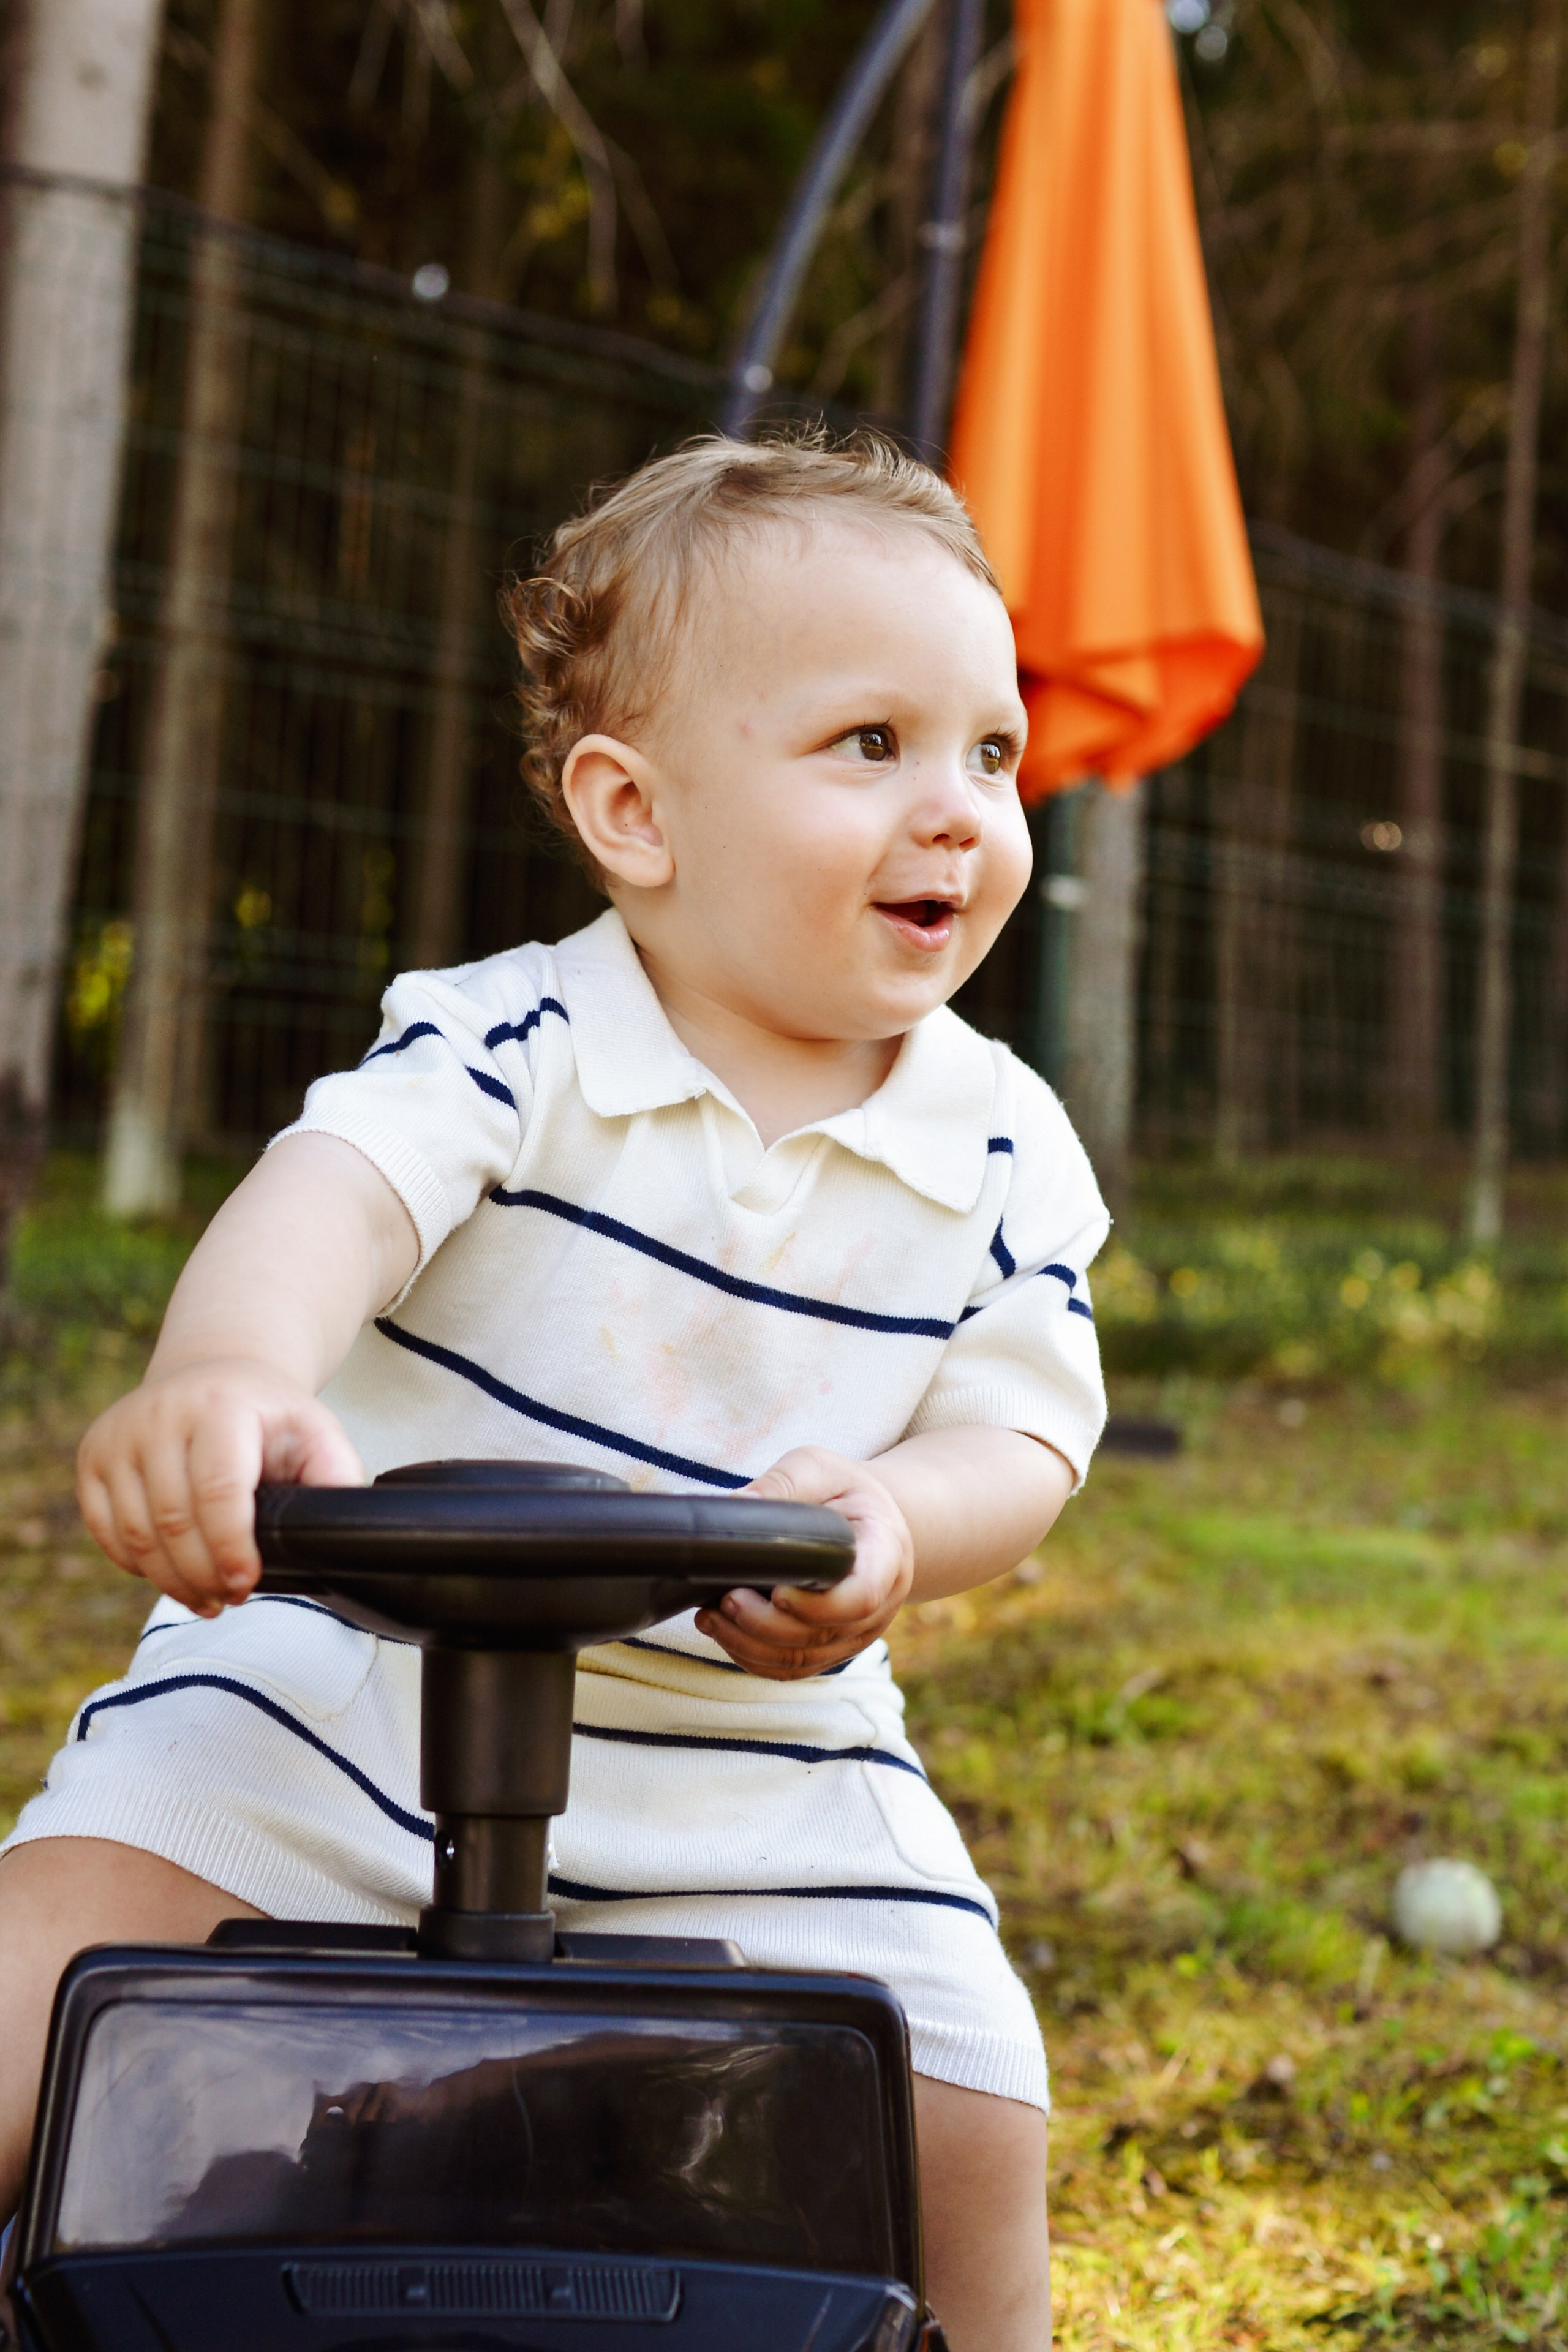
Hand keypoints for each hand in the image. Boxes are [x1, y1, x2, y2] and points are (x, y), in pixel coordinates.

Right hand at [77, 1358, 363, 1615]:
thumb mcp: (314, 1431)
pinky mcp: (92, 1453)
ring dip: (171, 1579)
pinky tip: (169, 1574)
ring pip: (136, 1532)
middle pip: (173, 1520)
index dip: (230, 1548)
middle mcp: (161, 1414)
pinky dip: (136, 1563)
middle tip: (230, 1598)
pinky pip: (105, 1529)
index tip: (247, 1584)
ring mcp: (119, 1433)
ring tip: (205, 1598)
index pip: (217, 1490)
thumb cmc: (267, 1415)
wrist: (212, 1372)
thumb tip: (344, 1524)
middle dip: (203, 1574)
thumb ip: (335, 1474)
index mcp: (221, 1406)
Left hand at [694, 1446, 914, 1680]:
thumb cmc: (843, 1491)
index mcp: (886, 1555)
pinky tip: (721, 1630)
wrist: (869, 1520)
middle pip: (823, 1634)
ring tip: (711, 1616)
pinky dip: (752, 1657)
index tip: (776, 1591)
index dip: (816, 1606)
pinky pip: (792, 1668)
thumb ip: (784, 1484)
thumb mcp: (821, 1468)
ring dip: (750, 1644)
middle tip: (726, 1599)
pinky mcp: (831, 1647)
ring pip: (802, 1659)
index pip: (862, 1597)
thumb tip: (735, 1506)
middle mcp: (880, 1605)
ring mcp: (856, 1633)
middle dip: (766, 1625)